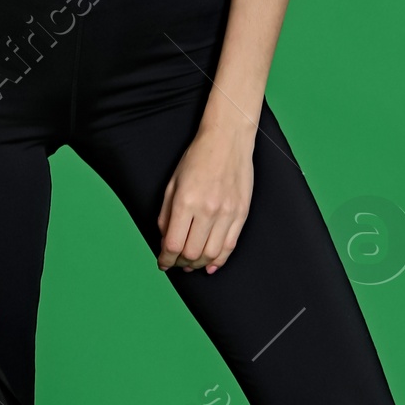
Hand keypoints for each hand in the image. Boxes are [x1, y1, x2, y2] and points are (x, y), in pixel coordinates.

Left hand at [156, 123, 253, 272]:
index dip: (165, 259)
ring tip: (191, 263)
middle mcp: (208, 210)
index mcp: (186, 201)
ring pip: (212, 254)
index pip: (173, 244)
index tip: (162, 262)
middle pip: (192, 253)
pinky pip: (230, 245)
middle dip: (180, 263)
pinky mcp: (242, 213)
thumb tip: (165, 241)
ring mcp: (228, 213)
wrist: (227, 140)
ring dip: (198, 264)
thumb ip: (166, 214)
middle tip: (175, 262)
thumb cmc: (197, 158)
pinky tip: (210, 263)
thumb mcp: (172, 183)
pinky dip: (219, 259)